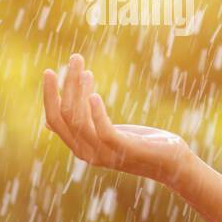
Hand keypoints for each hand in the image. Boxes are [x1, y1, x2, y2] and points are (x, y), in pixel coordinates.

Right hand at [42, 53, 190, 186]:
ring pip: (79, 119)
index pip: (54, 120)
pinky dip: (96, 111)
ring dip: (80, 90)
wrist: (174, 163)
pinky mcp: (122, 150)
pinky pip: (102, 130)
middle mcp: (87, 153)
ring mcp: (104, 154)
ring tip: (86, 69)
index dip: (49, 96)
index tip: (50, 71)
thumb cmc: (141, 145)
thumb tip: (47, 123)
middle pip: (64, 116)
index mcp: (80, 147)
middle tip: (75, 58)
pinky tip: (95, 94)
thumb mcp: (106, 135)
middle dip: (66, 85)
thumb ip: (83, 127)